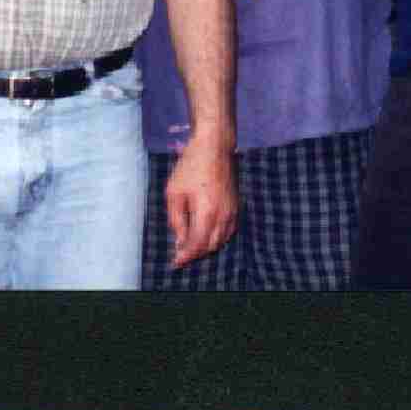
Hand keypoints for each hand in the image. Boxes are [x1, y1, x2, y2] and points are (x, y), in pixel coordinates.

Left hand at [165, 132, 237, 269]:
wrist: (215, 147)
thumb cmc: (190, 166)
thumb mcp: (174, 192)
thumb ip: (176, 219)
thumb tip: (179, 240)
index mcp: (206, 212)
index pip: (196, 245)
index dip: (185, 256)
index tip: (175, 262)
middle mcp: (223, 216)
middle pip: (209, 247)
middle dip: (194, 254)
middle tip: (180, 254)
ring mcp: (232, 212)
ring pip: (220, 241)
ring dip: (205, 248)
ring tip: (191, 245)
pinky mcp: (236, 207)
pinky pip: (228, 232)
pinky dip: (216, 238)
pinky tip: (205, 235)